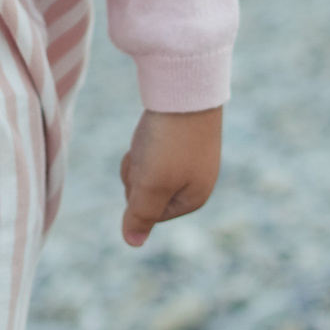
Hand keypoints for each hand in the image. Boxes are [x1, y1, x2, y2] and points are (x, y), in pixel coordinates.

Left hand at [118, 105, 221, 247]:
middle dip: (138, 172)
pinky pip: (154, 146)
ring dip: (140, 154)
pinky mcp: (184, 135)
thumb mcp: (151, 184)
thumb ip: (140, 215)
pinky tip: (155, 125)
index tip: (149, 168)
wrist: (185, 87)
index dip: (138, 192)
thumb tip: (132, 242)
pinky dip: (147, 138)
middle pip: (147, 191)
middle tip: (151, 147)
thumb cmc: (169, 140)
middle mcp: (197, 180)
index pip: (150, 213)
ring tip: (153, 133)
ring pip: (147, 168)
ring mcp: (192, 157)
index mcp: (196, 198)